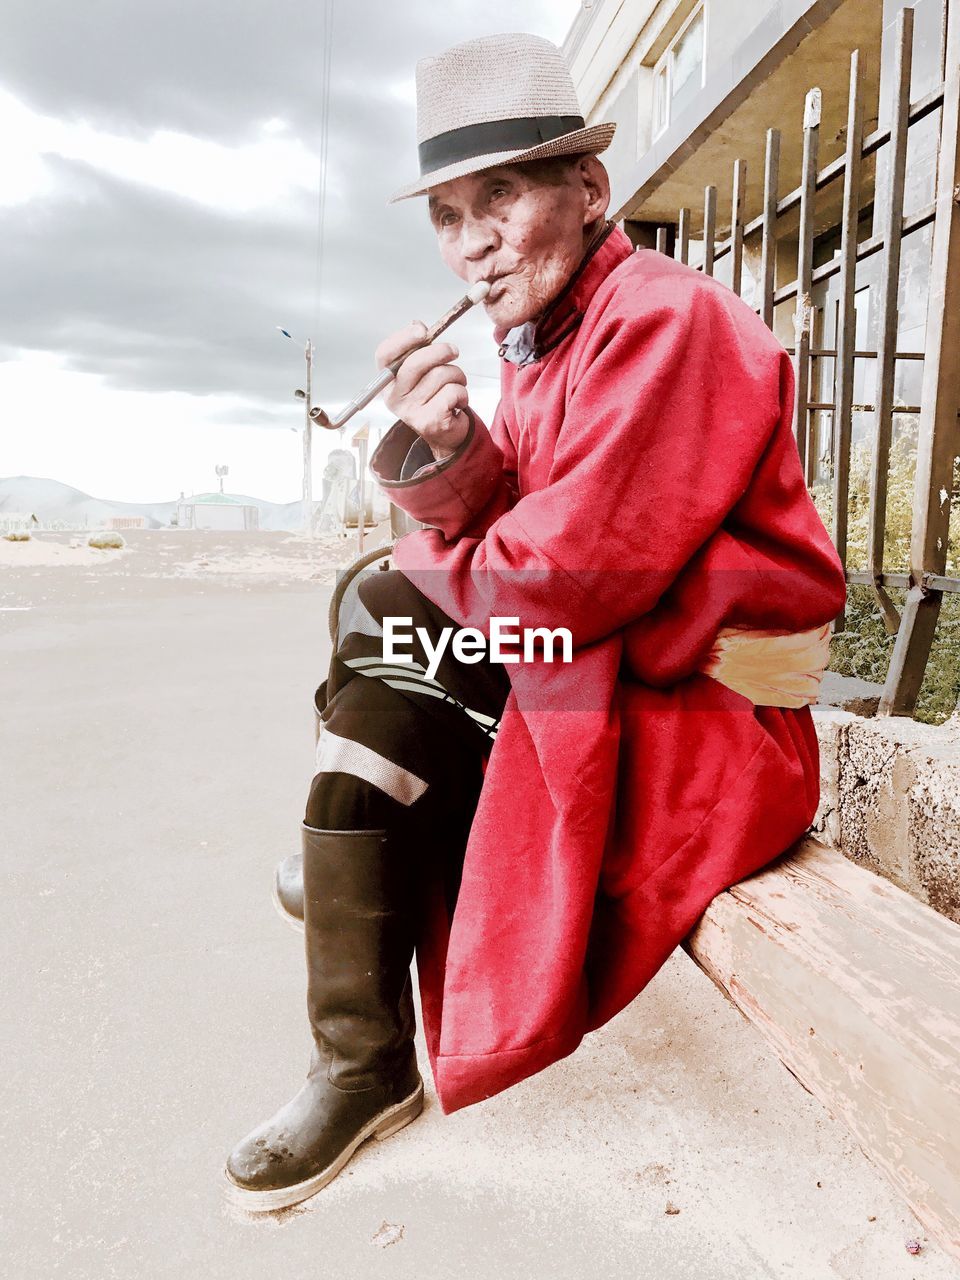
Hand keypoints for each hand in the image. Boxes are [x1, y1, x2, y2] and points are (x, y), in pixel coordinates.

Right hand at [375, 322, 468, 459]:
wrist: (445, 433)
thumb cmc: (433, 397)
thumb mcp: (421, 373)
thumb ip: (417, 349)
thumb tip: (417, 325)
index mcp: (388, 382)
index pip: (385, 355)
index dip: (403, 338)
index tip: (422, 330)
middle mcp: (395, 397)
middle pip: (415, 362)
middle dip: (441, 351)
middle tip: (454, 350)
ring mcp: (411, 411)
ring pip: (440, 375)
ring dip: (457, 376)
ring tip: (456, 384)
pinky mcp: (430, 421)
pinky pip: (453, 392)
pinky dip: (462, 393)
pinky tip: (458, 402)